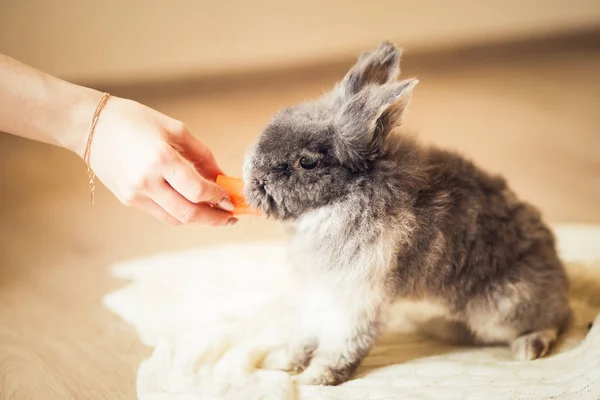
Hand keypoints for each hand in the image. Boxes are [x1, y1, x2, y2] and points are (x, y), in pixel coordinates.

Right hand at [83, 96, 235, 226]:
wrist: (90, 125)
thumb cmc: (134, 120)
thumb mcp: (175, 129)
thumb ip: (202, 155)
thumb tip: (222, 177)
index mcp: (161, 159)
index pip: (197, 191)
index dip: (218, 198)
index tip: (231, 199)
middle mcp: (147, 181)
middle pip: (188, 214)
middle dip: (214, 219)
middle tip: (230, 218)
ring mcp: (135, 193)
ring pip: (175, 219)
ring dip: (198, 220)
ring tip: (214, 214)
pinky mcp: (128, 199)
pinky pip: (161, 213)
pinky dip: (180, 213)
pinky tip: (191, 205)